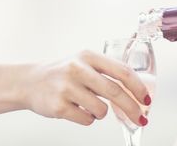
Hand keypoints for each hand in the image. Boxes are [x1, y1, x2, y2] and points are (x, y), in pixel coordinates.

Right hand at [21, 50, 150, 126]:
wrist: (30, 82)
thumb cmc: (63, 73)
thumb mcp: (84, 62)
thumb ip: (106, 72)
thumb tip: (136, 91)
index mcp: (88, 56)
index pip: (121, 71)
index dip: (138, 87)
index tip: (146, 99)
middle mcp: (78, 68)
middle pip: (115, 91)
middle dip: (131, 108)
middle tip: (140, 118)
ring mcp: (67, 87)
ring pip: (101, 109)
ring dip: (102, 113)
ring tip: (90, 106)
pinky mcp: (59, 106)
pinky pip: (87, 120)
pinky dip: (88, 119)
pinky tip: (78, 110)